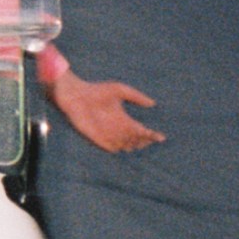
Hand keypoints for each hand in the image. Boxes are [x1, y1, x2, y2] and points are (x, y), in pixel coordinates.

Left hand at [47, 71, 164, 152]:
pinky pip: (110, 148)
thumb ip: (136, 96)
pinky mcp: (96, 138)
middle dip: (143, 141)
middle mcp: (117, 130)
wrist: (76, 95)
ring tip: (136, 138)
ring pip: (125, 147)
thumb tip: (153, 103)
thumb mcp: (120, 90)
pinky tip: (123, 143)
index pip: (141, 131)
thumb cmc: (97, 90)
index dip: (152, 135)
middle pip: (135, 141)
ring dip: (132, 144)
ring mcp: (107, 135)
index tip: (161, 137)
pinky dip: (118, 148)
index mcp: (124, 119)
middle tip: (146, 135)